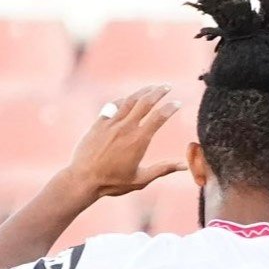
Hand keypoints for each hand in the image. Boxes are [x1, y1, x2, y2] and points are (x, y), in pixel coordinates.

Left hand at [66, 84, 186, 197]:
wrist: (82, 179)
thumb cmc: (113, 182)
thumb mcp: (142, 179)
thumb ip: (164, 169)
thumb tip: (185, 166)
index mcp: (139, 140)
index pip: (159, 117)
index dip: (170, 108)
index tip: (178, 103)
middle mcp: (125, 128)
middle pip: (145, 103)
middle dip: (158, 92)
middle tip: (167, 86)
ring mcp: (110, 124)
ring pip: (129, 101)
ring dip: (142, 92)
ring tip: (151, 87)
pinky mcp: (98, 124)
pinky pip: (112, 106)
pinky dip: (123, 100)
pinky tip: (128, 99)